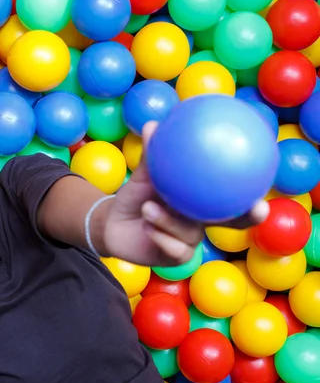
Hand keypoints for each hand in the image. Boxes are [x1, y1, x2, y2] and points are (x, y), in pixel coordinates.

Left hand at [103, 121, 269, 266]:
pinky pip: (175, 248)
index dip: (254, 189)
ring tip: (149, 208)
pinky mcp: (177, 257)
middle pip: (235, 221)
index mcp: (202, 199)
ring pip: (192, 232)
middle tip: (257, 208)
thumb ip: (151, 155)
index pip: (235, 195)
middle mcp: (203, 220)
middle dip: (250, 216)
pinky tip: (148, 226)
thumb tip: (153, 125)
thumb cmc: (135, 196)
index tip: (269, 178)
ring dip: (168, 220)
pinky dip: (159, 235)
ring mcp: (192, 240)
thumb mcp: (143, 176)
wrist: (113, 223)